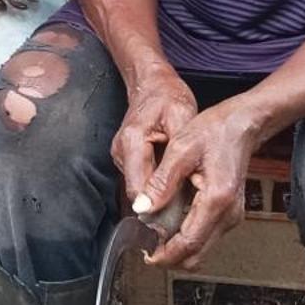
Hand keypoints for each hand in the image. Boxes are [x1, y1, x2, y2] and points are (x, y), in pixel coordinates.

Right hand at [111, 65, 197, 205]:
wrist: (152, 82)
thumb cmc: (168, 96)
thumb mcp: (181, 119)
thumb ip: (175, 155)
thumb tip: (175, 189)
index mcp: (132, 141)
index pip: (139, 189)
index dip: (157, 208)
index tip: (177, 222)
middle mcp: (120, 151)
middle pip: (137, 193)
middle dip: (159, 206)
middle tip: (185, 217)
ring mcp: (120, 156)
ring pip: (139, 189)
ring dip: (158, 197)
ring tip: (183, 200)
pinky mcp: (125, 158)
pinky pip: (141, 180)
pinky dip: (156, 186)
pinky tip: (174, 184)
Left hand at [135, 99, 257, 271]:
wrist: (242, 124)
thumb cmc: (216, 131)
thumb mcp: (180, 149)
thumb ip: (161, 182)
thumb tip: (143, 208)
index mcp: (217, 199)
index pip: (189, 243)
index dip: (165, 254)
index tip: (146, 254)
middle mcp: (229, 213)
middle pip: (196, 255)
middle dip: (170, 256)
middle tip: (146, 247)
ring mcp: (232, 215)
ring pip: (202, 249)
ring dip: (178, 248)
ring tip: (155, 235)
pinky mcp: (230, 213)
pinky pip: (206, 236)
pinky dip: (188, 238)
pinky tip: (171, 225)